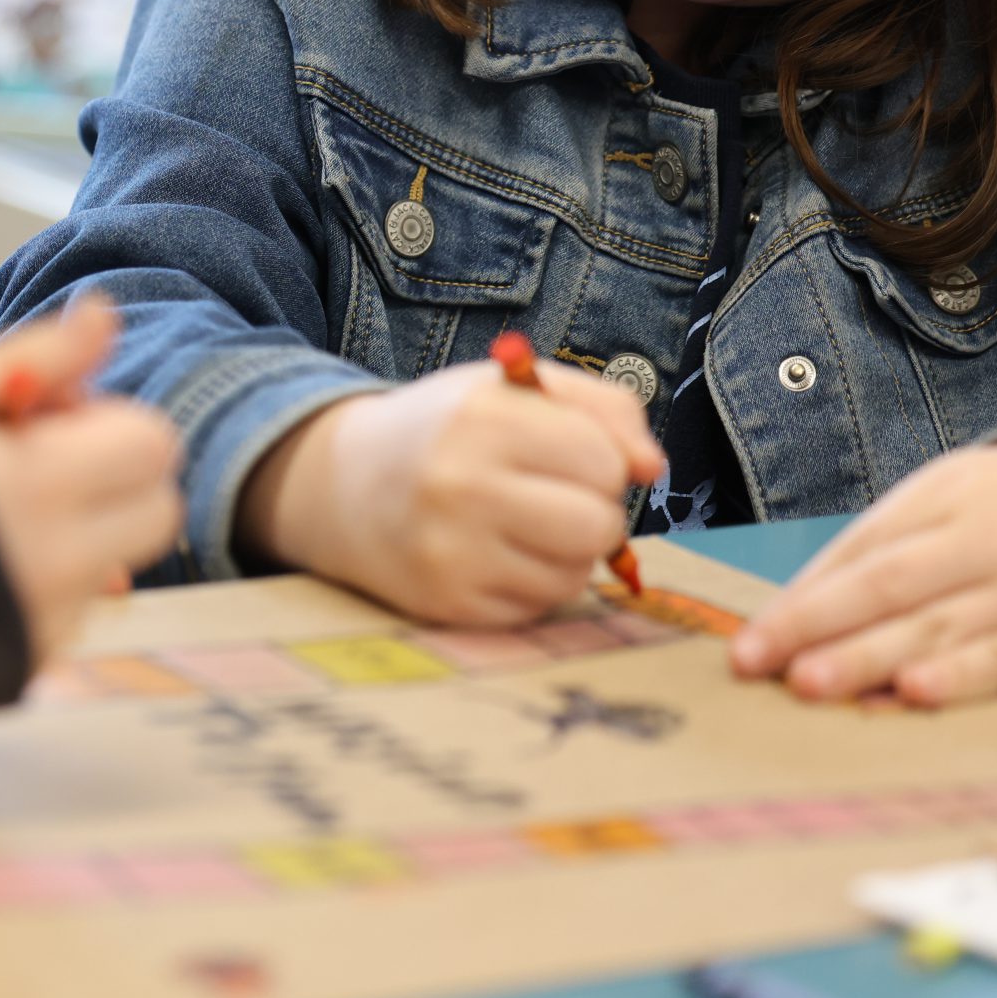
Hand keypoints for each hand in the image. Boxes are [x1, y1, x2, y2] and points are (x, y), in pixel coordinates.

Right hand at [0, 297, 182, 661]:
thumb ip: (33, 358)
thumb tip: (105, 316)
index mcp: (38, 485)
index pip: (152, 445)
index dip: (102, 421)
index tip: (36, 421)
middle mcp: (58, 567)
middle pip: (155, 512)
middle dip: (109, 481)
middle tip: (23, 466)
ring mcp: (43, 627)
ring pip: (114, 566)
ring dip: (76, 536)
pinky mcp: (21, 670)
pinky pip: (69, 616)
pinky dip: (40, 587)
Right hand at [238, 357, 665, 628]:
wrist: (342, 484)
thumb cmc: (448, 430)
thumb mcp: (517, 389)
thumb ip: (605, 409)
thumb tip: (654, 470)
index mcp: (483, 416)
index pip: (604, 462)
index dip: (600, 462)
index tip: (565, 455)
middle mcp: (461, 484)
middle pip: (596, 527)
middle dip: (592, 515)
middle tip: (553, 497)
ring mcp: (449, 550)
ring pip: (571, 575)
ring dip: (563, 555)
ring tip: (518, 525)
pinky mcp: (444, 603)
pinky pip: (534, 608)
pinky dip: (528, 585)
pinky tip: (491, 555)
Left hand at [732, 439, 996, 705]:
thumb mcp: (948, 495)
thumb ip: (881, 545)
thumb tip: (799, 607)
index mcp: (941, 499)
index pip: (858, 552)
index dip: (800, 598)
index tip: (749, 638)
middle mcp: (978, 544)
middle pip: (888, 587)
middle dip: (816, 627)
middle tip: (758, 663)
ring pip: (935, 630)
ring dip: (868, 660)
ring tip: (811, 684)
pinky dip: (956, 680)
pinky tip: (912, 694)